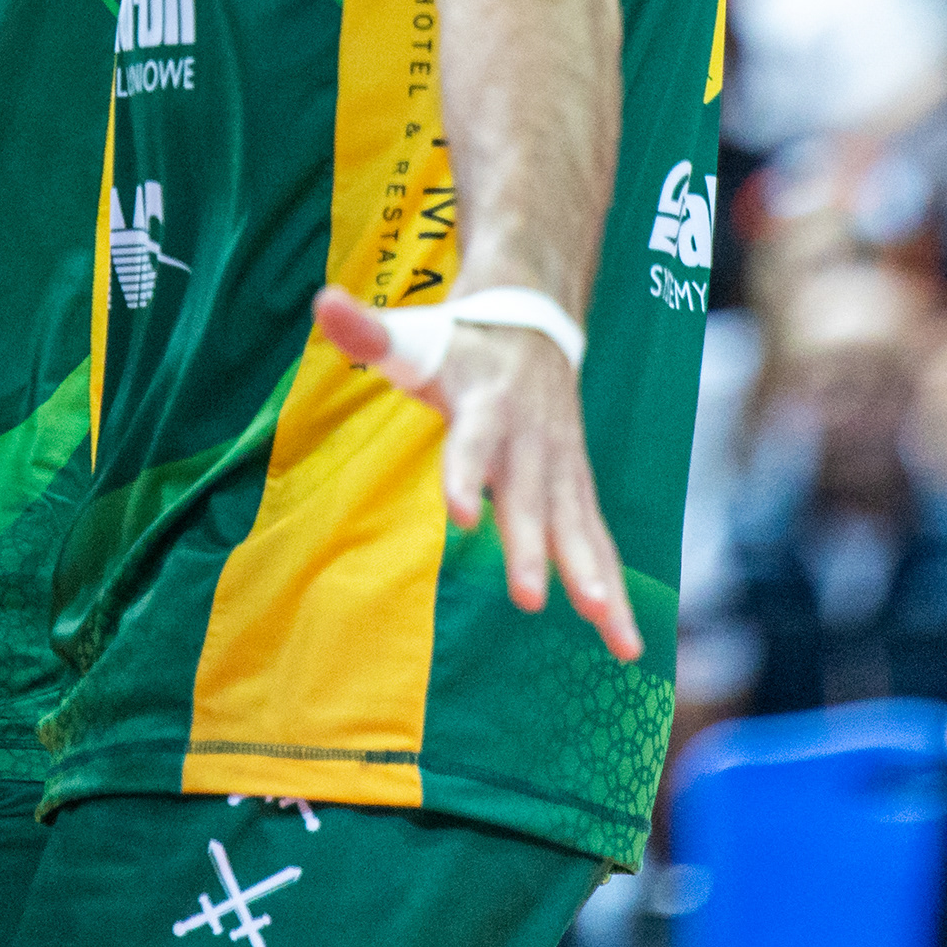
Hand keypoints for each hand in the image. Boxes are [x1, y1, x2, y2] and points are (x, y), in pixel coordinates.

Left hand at [315, 284, 638, 658]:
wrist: (534, 321)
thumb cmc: (462, 343)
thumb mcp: (417, 335)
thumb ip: (368, 332)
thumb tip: (321, 303)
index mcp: (487, 404)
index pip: (474, 441)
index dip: (465, 474)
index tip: (458, 515)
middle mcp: (531, 439)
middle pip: (531, 497)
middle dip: (531, 547)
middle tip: (529, 598)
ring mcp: (561, 466)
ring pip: (579, 526)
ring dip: (594, 578)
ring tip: (608, 630)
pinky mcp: (577, 488)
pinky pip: (599, 541)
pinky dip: (616, 589)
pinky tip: (625, 643)